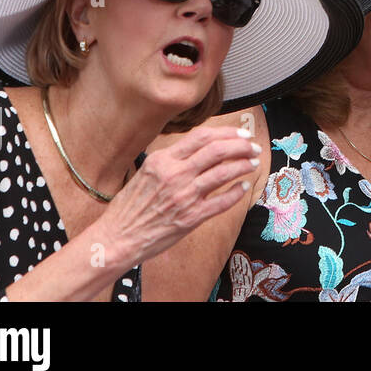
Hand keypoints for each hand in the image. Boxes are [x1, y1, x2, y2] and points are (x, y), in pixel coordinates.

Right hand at [93, 125, 259, 266]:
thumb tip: (199, 147)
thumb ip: (171, 159)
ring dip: (243, 165)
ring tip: (253, 162)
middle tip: (253, 147)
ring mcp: (184, 196)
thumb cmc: (130, 206)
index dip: (227, 133)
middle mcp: (174, 175)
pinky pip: (222, 202)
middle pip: (218, 150)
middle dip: (241, 146)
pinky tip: (243, 187)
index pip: (202, 137)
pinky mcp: (191, 217)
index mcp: (163, 160)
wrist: (117, 238)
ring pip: (223, 173)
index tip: (240, 135)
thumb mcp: (146, 172)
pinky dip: (237, 192)